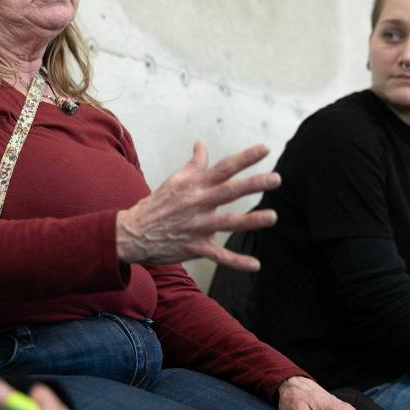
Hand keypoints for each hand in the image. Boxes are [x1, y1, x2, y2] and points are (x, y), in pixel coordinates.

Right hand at [116, 141, 278, 271]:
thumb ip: (193, 164)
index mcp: (193, 185)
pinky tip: (255, 266)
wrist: (133, 233)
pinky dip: (236, 262)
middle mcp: (196, 203)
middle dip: (253, 185)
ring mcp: (196, 226)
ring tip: (272, 216)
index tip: (265, 148)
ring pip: (227, 222)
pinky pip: (218, 256)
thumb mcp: (174, 181)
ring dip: (250, 220)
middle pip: (228, 191)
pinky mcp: (194, 247)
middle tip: (276, 179)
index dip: (244, 158)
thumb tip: (201, 144)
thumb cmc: (157, 204)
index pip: (223, 167)